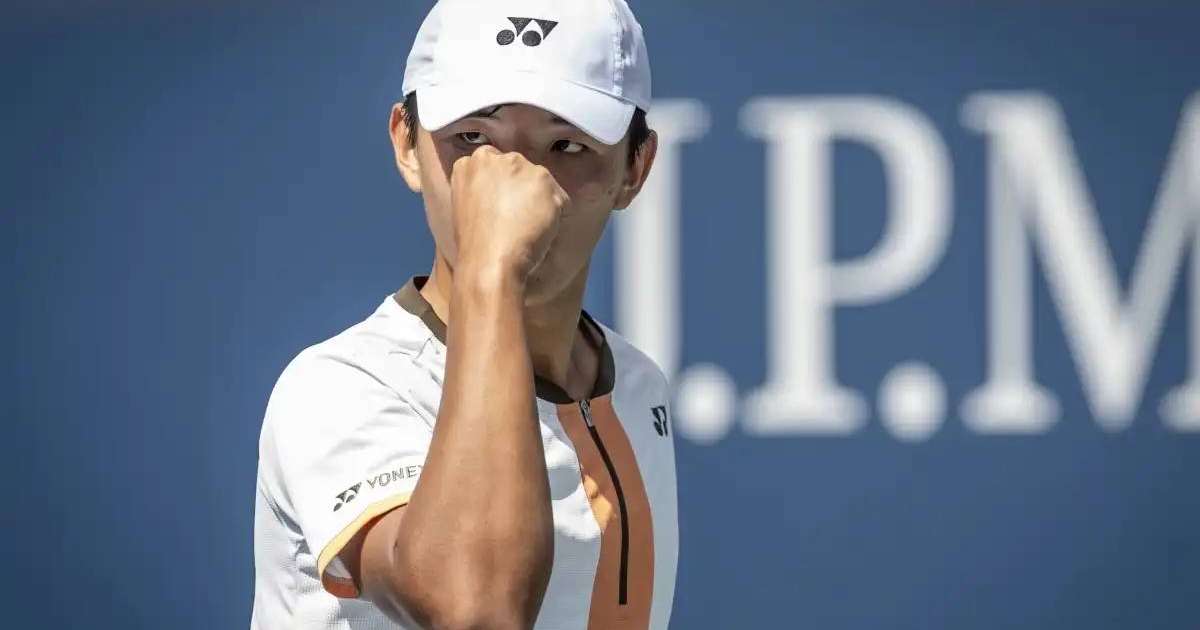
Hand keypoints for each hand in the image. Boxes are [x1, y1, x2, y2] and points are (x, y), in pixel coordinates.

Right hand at [449, 145, 570, 282]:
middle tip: (517, 222)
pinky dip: (557, 217)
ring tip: (526, 230)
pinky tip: (540, 233)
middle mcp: (496, 158)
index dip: (503, 188)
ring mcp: (520, 167)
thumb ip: (481, 190)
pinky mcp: (542, 179)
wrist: (489, 261)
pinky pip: (560, 199)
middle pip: (521, 171)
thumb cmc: (475, 244)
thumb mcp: (464, 207)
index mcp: (470, 163)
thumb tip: (501, 193)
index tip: (504, 207)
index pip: (495, 165)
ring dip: (540, 205)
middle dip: (523, 192)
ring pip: (542, 184)